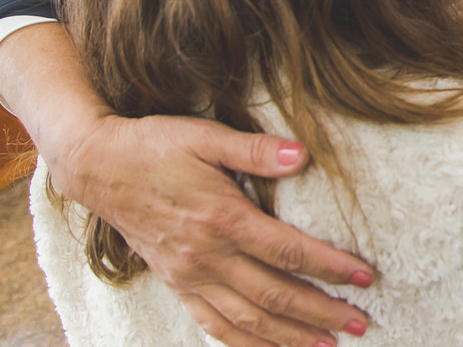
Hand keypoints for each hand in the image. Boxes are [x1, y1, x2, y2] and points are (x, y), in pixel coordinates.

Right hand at [54, 113, 375, 346]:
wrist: (98, 167)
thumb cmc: (156, 146)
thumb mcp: (206, 136)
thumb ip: (256, 150)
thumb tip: (303, 154)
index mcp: (223, 219)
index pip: (289, 252)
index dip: (331, 267)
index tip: (365, 276)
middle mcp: (207, 256)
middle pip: (275, 296)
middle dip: (321, 313)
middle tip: (360, 323)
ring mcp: (189, 276)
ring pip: (247, 320)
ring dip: (289, 338)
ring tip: (328, 346)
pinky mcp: (176, 284)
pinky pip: (214, 325)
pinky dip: (244, 343)